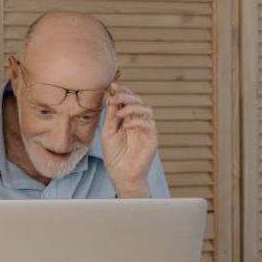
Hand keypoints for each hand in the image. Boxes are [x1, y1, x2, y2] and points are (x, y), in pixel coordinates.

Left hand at [101, 81, 158, 197]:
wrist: (121, 176)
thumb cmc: (114, 156)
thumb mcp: (108, 132)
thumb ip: (111, 116)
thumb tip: (110, 95)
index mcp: (128, 119)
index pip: (128, 100)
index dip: (122, 91)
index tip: (111, 85)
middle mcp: (139, 122)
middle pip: (138, 101)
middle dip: (126, 96)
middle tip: (114, 96)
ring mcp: (147, 130)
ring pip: (146, 109)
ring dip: (132, 107)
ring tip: (120, 112)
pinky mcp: (152, 139)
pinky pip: (149, 124)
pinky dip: (137, 121)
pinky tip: (126, 125)